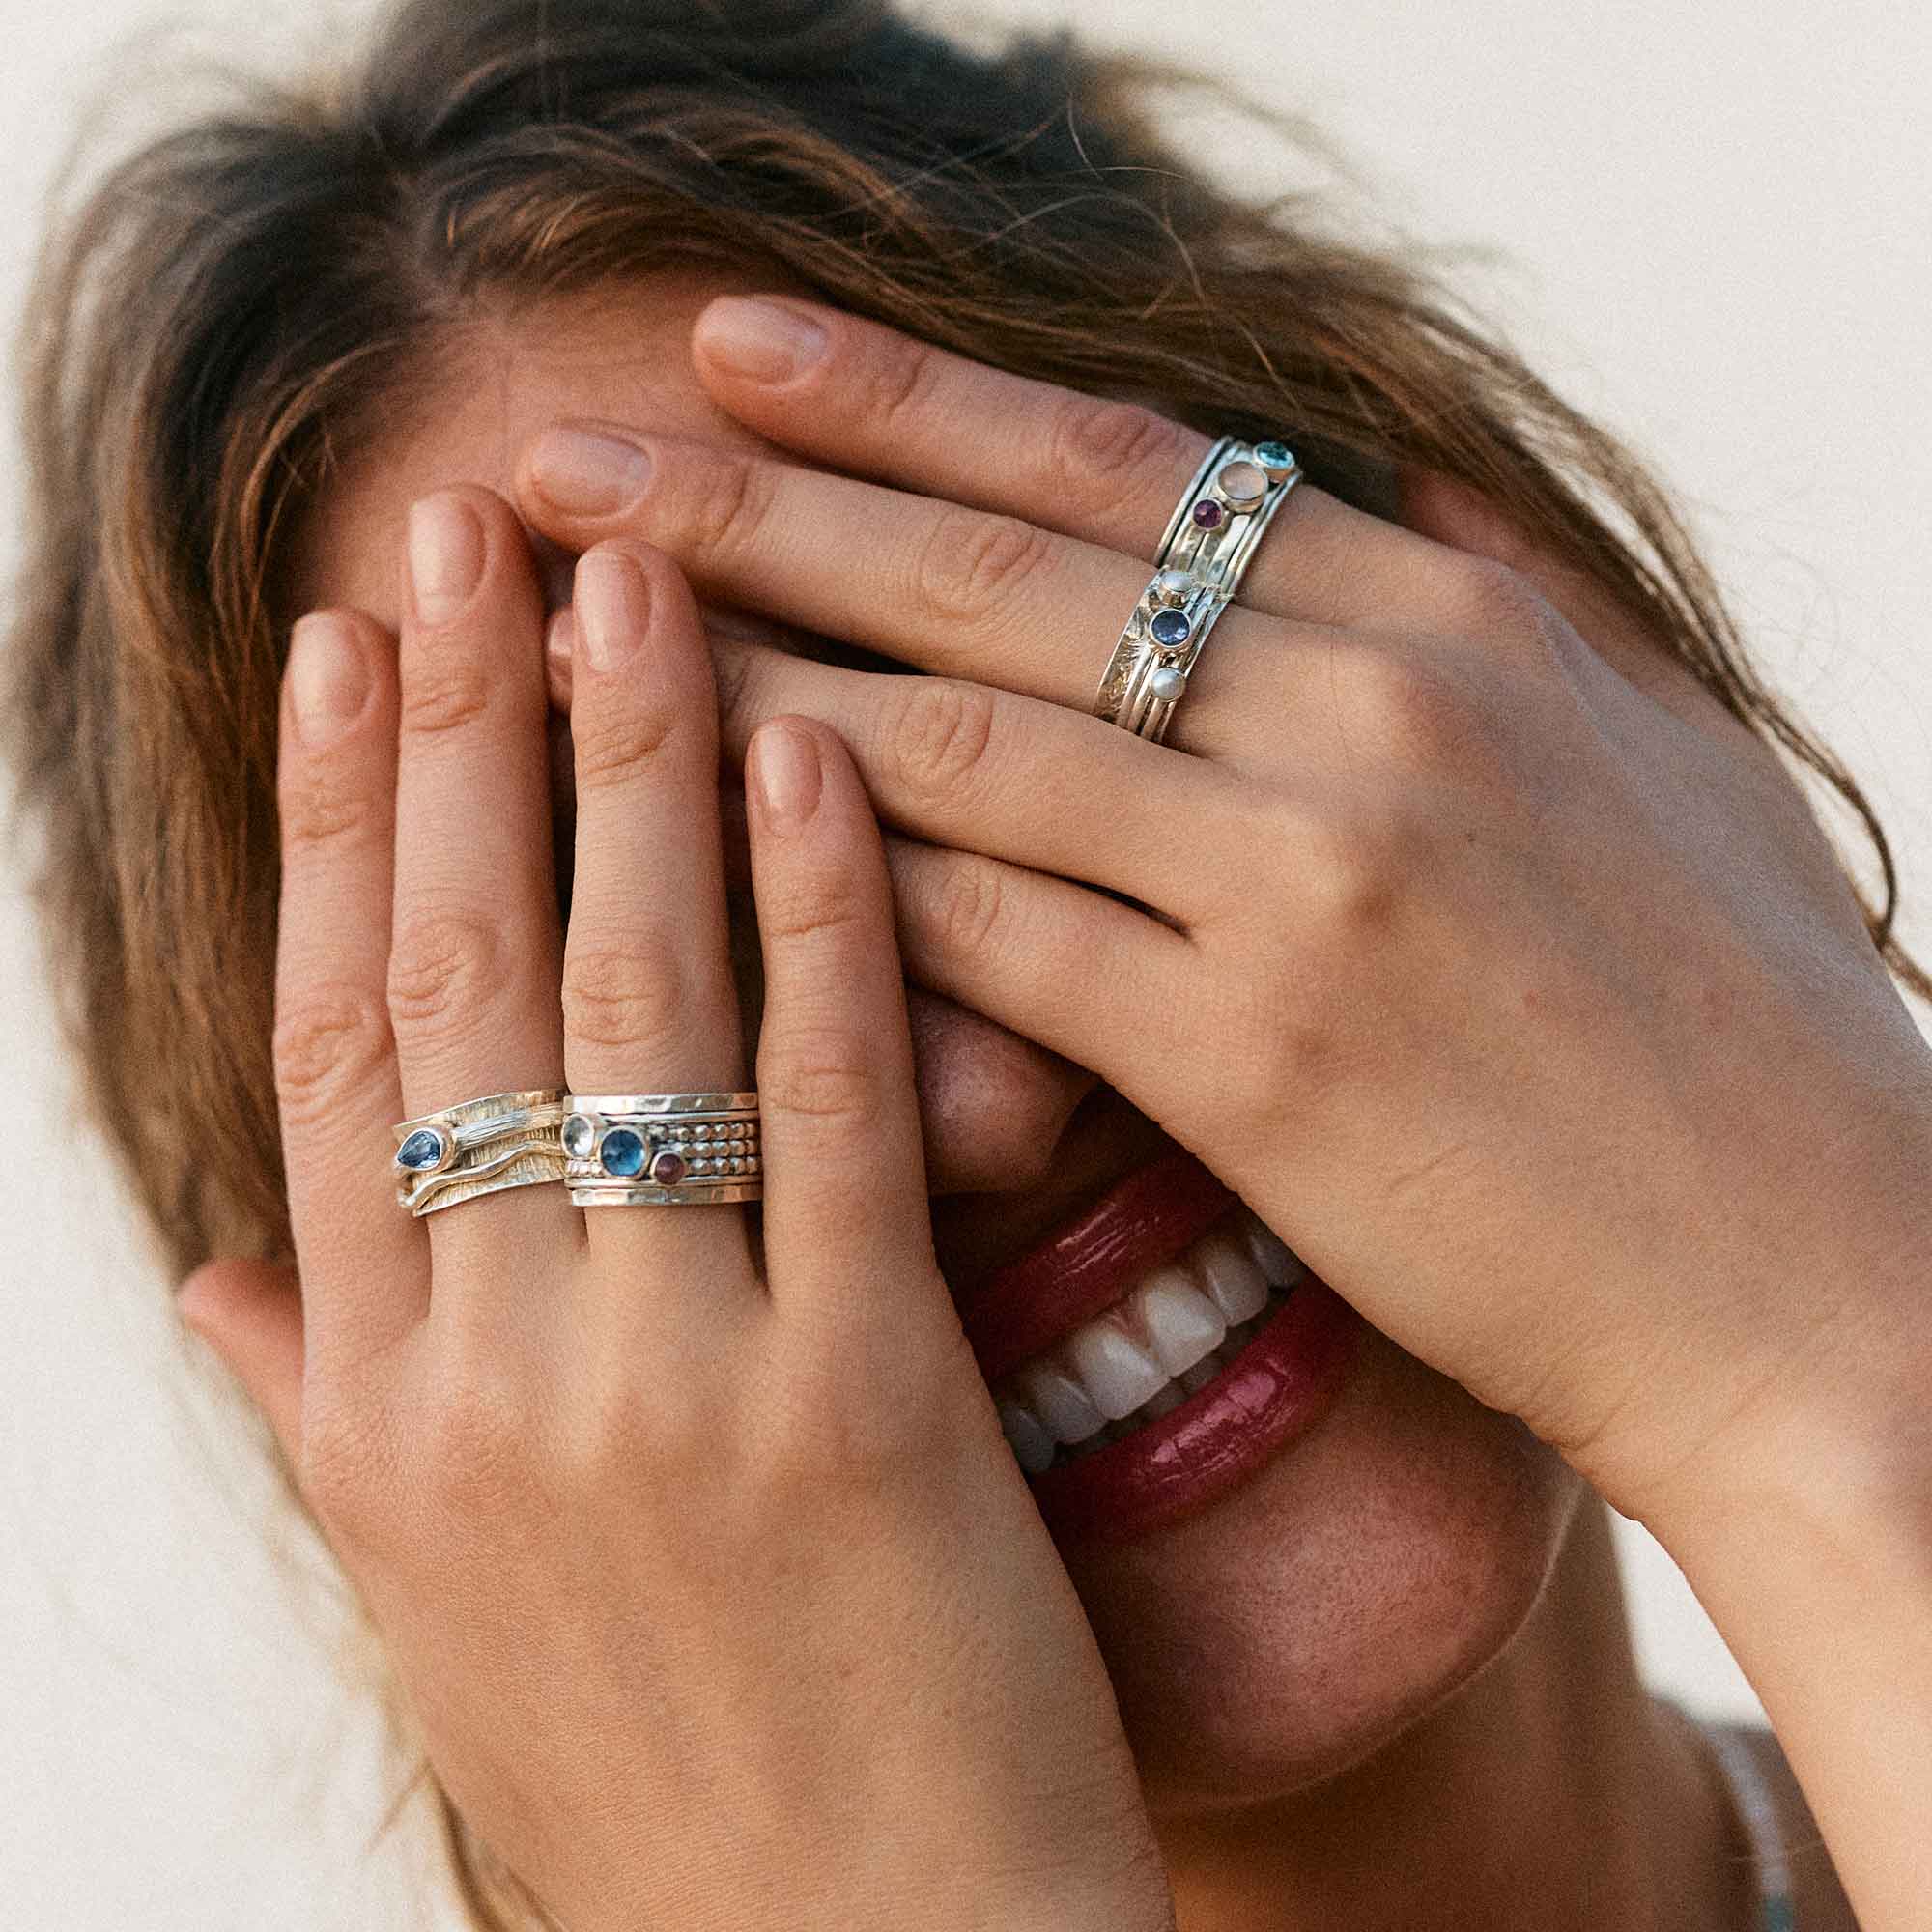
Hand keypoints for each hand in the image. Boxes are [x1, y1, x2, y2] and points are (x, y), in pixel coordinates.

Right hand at [176, 492, 1173, 1931]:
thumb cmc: (663, 1784)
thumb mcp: (442, 1603)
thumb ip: (331, 1412)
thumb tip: (225, 1274)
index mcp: (376, 1408)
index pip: (329, 1044)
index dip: (339, 826)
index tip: (352, 646)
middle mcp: (487, 1371)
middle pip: (458, 979)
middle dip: (458, 728)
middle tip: (467, 515)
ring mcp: (669, 1383)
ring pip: (629, 1005)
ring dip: (626, 764)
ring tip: (635, 571)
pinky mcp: (865, 1408)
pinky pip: (830, 1111)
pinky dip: (820, 917)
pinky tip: (820, 752)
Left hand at [511, 296, 1931, 1528]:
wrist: (1836, 1271)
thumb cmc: (1746, 1031)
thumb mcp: (1649, 754)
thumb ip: (1503, 605)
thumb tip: (1406, 487)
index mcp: (1451, 617)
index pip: (1122, 466)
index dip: (904, 395)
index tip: (732, 346)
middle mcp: (1372, 706)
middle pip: (993, 566)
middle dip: (752, 492)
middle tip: (559, 448)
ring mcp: (1313, 874)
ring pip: (959, 736)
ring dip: (743, 674)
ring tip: (570, 631)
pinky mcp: (1263, 1058)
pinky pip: (998, 939)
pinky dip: (839, 890)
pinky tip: (704, 853)